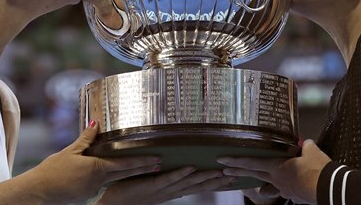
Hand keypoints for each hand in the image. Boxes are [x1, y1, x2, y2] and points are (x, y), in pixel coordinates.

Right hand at [31, 121, 162, 202]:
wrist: (39, 193)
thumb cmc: (51, 171)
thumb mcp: (69, 151)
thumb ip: (85, 138)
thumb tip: (97, 123)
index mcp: (97, 168)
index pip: (126, 164)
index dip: (142, 161)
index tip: (156, 159)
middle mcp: (99, 181)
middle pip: (126, 174)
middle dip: (142, 169)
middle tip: (157, 164)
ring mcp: (94, 190)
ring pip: (115, 180)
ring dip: (127, 174)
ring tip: (139, 167)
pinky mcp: (87, 195)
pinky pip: (102, 185)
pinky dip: (109, 179)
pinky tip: (109, 174)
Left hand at [94, 166, 236, 204]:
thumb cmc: (127, 195)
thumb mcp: (150, 185)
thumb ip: (162, 177)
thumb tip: (172, 166)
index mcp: (170, 191)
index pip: (195, 187)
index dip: (213, 183)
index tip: (228, 178)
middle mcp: (169, 192)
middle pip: (197, 187)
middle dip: (215, 182)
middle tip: (233, 176)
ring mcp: (162, 190)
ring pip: (187, 183)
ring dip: (203, 177)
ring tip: (219, 171)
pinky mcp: (151, 186)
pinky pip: (168, 179)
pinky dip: (180, 173)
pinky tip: (191, 167)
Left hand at [218, 139, 330, 203]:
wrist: (330, 189)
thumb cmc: (318, 169)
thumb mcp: (311, 151)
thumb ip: (304, 146)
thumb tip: (305, 143)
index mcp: (277, 168)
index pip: (252, 163)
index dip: (236, 161)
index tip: (222, 161)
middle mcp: (277, 180)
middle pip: (254, 174)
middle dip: (238, 172)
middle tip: (224, 170)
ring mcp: (285, 190)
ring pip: (268, 184)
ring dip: (259, 181)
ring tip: (249, 181)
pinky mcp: (294, 196)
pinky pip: (283, 190)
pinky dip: (280, 186)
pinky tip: (285, 185)